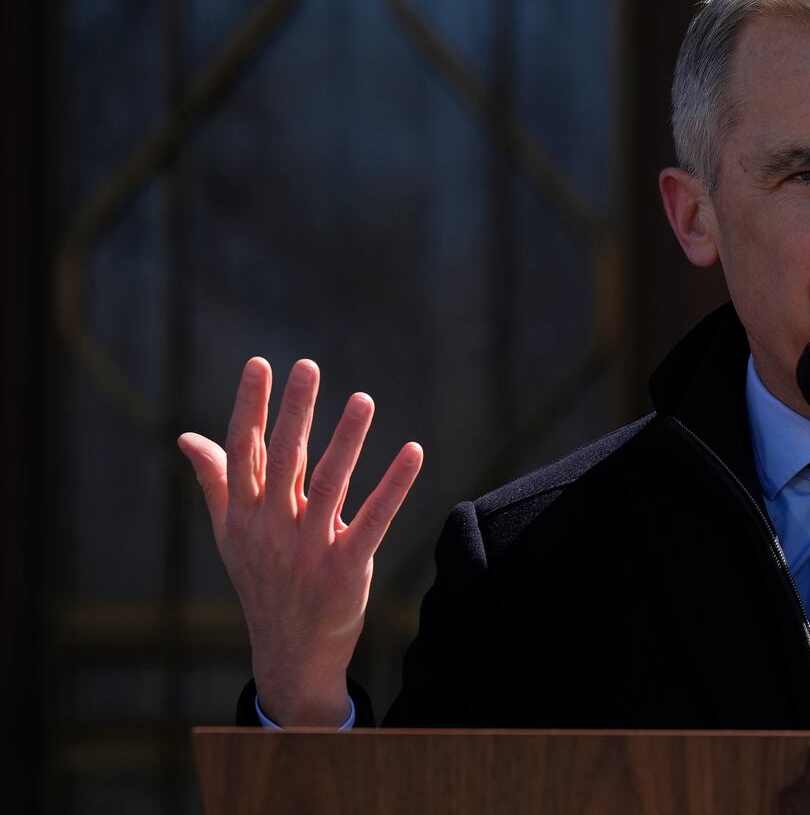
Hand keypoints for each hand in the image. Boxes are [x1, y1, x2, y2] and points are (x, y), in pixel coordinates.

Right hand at [178, 357, 422, 725]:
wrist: (289, 654)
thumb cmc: (262, 582)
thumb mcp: (231, 534)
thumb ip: (216, 481)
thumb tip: (187, 437)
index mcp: (243, 515)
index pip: (244, 451)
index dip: (251, 407)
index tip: (259, 364)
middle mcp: (271, 528)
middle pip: (284, 459)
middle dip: (294, 411)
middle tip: (306, 366)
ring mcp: (308, 548)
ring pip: (329, 484)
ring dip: (347, 440)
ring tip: (364, 399)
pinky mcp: (345, 567)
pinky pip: (372, 520)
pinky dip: (393, 486)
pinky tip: (412, 451)